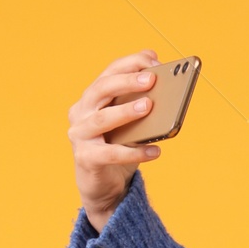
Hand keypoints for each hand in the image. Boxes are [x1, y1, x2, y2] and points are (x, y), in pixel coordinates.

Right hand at [69, 51, 162, 231]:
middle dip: (126, 81)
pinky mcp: (86, 158)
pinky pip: (112, 153)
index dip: (130, 64)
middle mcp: (81, 112)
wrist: (104, 187)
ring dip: (126, 111)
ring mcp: (80, 135)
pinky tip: (156, 152)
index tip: (153, 60)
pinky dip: (135, 152)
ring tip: (149, 106)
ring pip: (102, 119)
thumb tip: (168, 89)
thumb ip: (141, 105)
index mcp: (92, 98)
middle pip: (101, 89)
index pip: (108, 73)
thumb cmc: (119, 148)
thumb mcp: (131, 124)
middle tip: (151, 79)